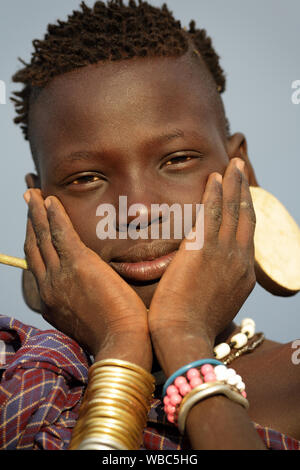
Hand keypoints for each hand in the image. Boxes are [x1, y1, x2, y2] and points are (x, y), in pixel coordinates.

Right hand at [23, 189, 151, 368]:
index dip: (33, 240)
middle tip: (28, 199)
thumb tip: (90, 288)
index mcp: (51, 300)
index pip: (37, 263)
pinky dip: (54, 215)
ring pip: (43, 236)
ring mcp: (60, 275)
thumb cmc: (114, 333)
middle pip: (34, 246)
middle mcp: (49, 286)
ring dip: (37, 211)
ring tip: (33, 192)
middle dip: (30, 220)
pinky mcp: (78, 265)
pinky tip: (50, 200)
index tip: (33, 225)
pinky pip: (61, 233)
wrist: (122, 344)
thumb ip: (82, 300)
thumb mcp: (88, 316)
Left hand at [148, 158, 255, 373]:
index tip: (242, 199)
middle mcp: (240, 261)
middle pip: (246, 217)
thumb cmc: (193, 328)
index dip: (246, 213)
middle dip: (244, 191)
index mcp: (243, 276)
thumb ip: (218, 289)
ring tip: (233, 165)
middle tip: (241, 170)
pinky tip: (214, 178)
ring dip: (233, 185)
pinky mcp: (203, 249)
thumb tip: (213, 283)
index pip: (247, 237)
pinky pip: (212, 213)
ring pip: (232, 211)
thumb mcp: (216, 307)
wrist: (184, 338)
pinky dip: (214, 194)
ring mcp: (224, 253)